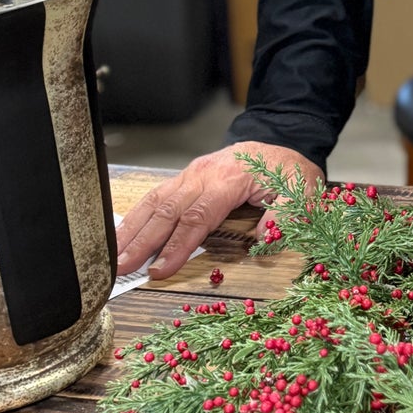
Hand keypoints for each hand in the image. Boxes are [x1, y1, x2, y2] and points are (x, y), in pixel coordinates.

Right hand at [114, 143, 322, 282]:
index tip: (160, 270)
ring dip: (132, 230)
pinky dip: (137, 216)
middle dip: (142, 242)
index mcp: (229, 179)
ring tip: (112, 256)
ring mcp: (190, 174)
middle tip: (121, 268)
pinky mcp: (184, 178)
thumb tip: (265, 238)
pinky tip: (122, 234)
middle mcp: (203, 174)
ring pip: (155, 202)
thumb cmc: (288, 171)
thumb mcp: (301, 189)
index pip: (198, 217)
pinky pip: (156, 196)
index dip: (178, 246)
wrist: (279, 142)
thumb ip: (285, 214)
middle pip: (167, 211)